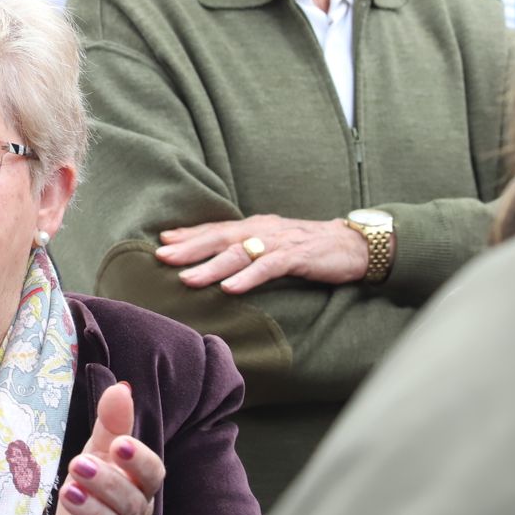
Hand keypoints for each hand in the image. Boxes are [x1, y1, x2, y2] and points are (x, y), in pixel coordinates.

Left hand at [40, 382, 163, 514]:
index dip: (139, 460)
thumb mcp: (98, 455)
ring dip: (93, 513)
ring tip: (69, 492)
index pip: (152, 475)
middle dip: (108, 483)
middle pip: (131, 503)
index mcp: (138, 488)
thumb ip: (111, 425)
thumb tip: (122, 387)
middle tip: (79, 464)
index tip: (120, 444)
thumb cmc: (94, 493)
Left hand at [155, 215, 372, 293]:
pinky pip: (268, 267)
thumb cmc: (309, 247)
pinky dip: (248, 277)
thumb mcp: (273, 244)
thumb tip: (215, 259)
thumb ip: (246, 248)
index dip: (189, 234)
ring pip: (239, 253)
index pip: (216, 228)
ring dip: (211, 266)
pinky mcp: (297, 256)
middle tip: (162, 257)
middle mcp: (263, 230)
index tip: (161, 241)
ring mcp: (279, 242)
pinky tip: (230, 288)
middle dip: (189, 248)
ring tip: (188, 279)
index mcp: (255, 227)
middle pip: (220, 237)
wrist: (353, 244)